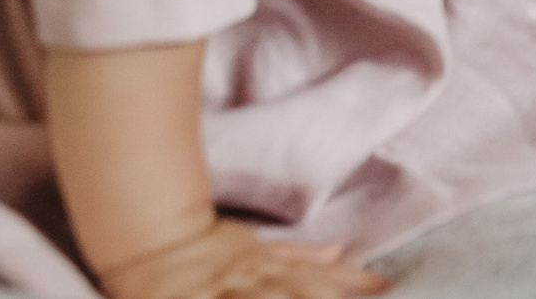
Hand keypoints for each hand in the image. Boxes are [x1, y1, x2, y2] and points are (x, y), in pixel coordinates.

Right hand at [98, 218, 386, 298]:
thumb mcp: (252, 246)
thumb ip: (297, 255)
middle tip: (376, 297)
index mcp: (265, 265)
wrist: (148, 242)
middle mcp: (249, 280)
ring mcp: (222, 295)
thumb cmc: (206, 246)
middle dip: (329, 295)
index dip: (351, 281)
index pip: (316, 276)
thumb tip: (339, 251)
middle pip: (296, 293)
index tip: (386, 286)